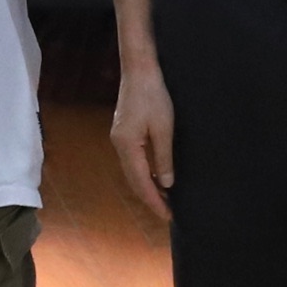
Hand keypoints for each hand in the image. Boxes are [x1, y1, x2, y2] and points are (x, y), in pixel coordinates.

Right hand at [108, 54, 175, 221]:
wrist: (139, 70)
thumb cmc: (153, 96)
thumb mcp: (164, 128)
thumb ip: (163, 158)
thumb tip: (166, 183)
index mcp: (127, 146)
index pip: (141, 182)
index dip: (154, 201)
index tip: (168, 216)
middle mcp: (119, 145)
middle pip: (133, 180)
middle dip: (150, 198)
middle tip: (167, 213)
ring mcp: (119, 138)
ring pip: (132, 171)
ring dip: (147, 186)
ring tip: (164, 199)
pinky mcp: (123, 132)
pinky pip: (133, 160)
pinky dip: (144, 173)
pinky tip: (155, 176)